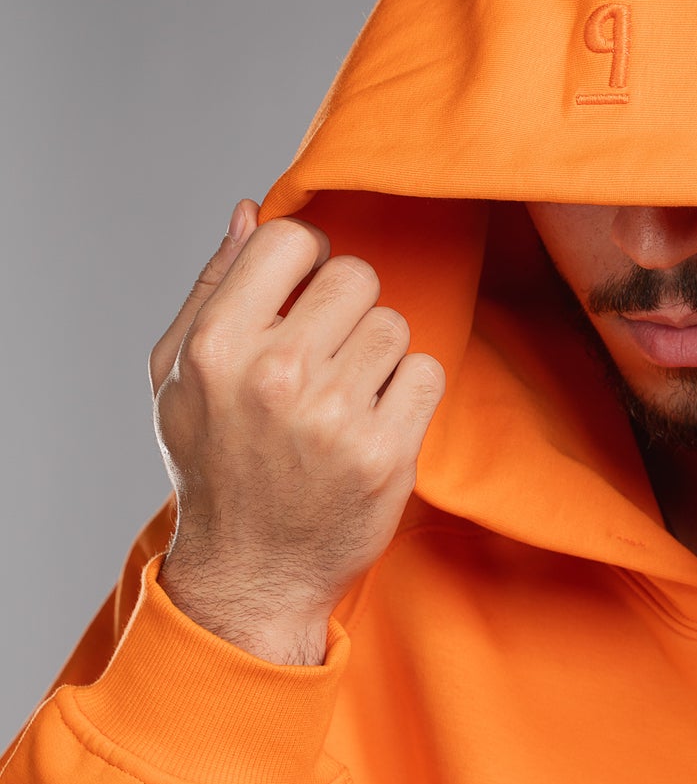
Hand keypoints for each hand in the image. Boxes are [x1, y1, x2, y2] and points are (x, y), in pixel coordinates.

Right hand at [148, 200, 445, 663]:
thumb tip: (250, 212)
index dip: (306, 260)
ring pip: (395, 326)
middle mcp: (275, 375)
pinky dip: (411, 394)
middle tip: (328, 355)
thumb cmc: (215, 466)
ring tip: (346, 398)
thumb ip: (213, 288)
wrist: (253, 572)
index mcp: (217, 347)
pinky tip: (376, 422)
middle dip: (348, 309)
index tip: (305, 295)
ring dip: (380, 356)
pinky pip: (429, 374)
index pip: (289, 240)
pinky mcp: (386, 453)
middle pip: (355, 277)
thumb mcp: (180, 377)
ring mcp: (334, 417)